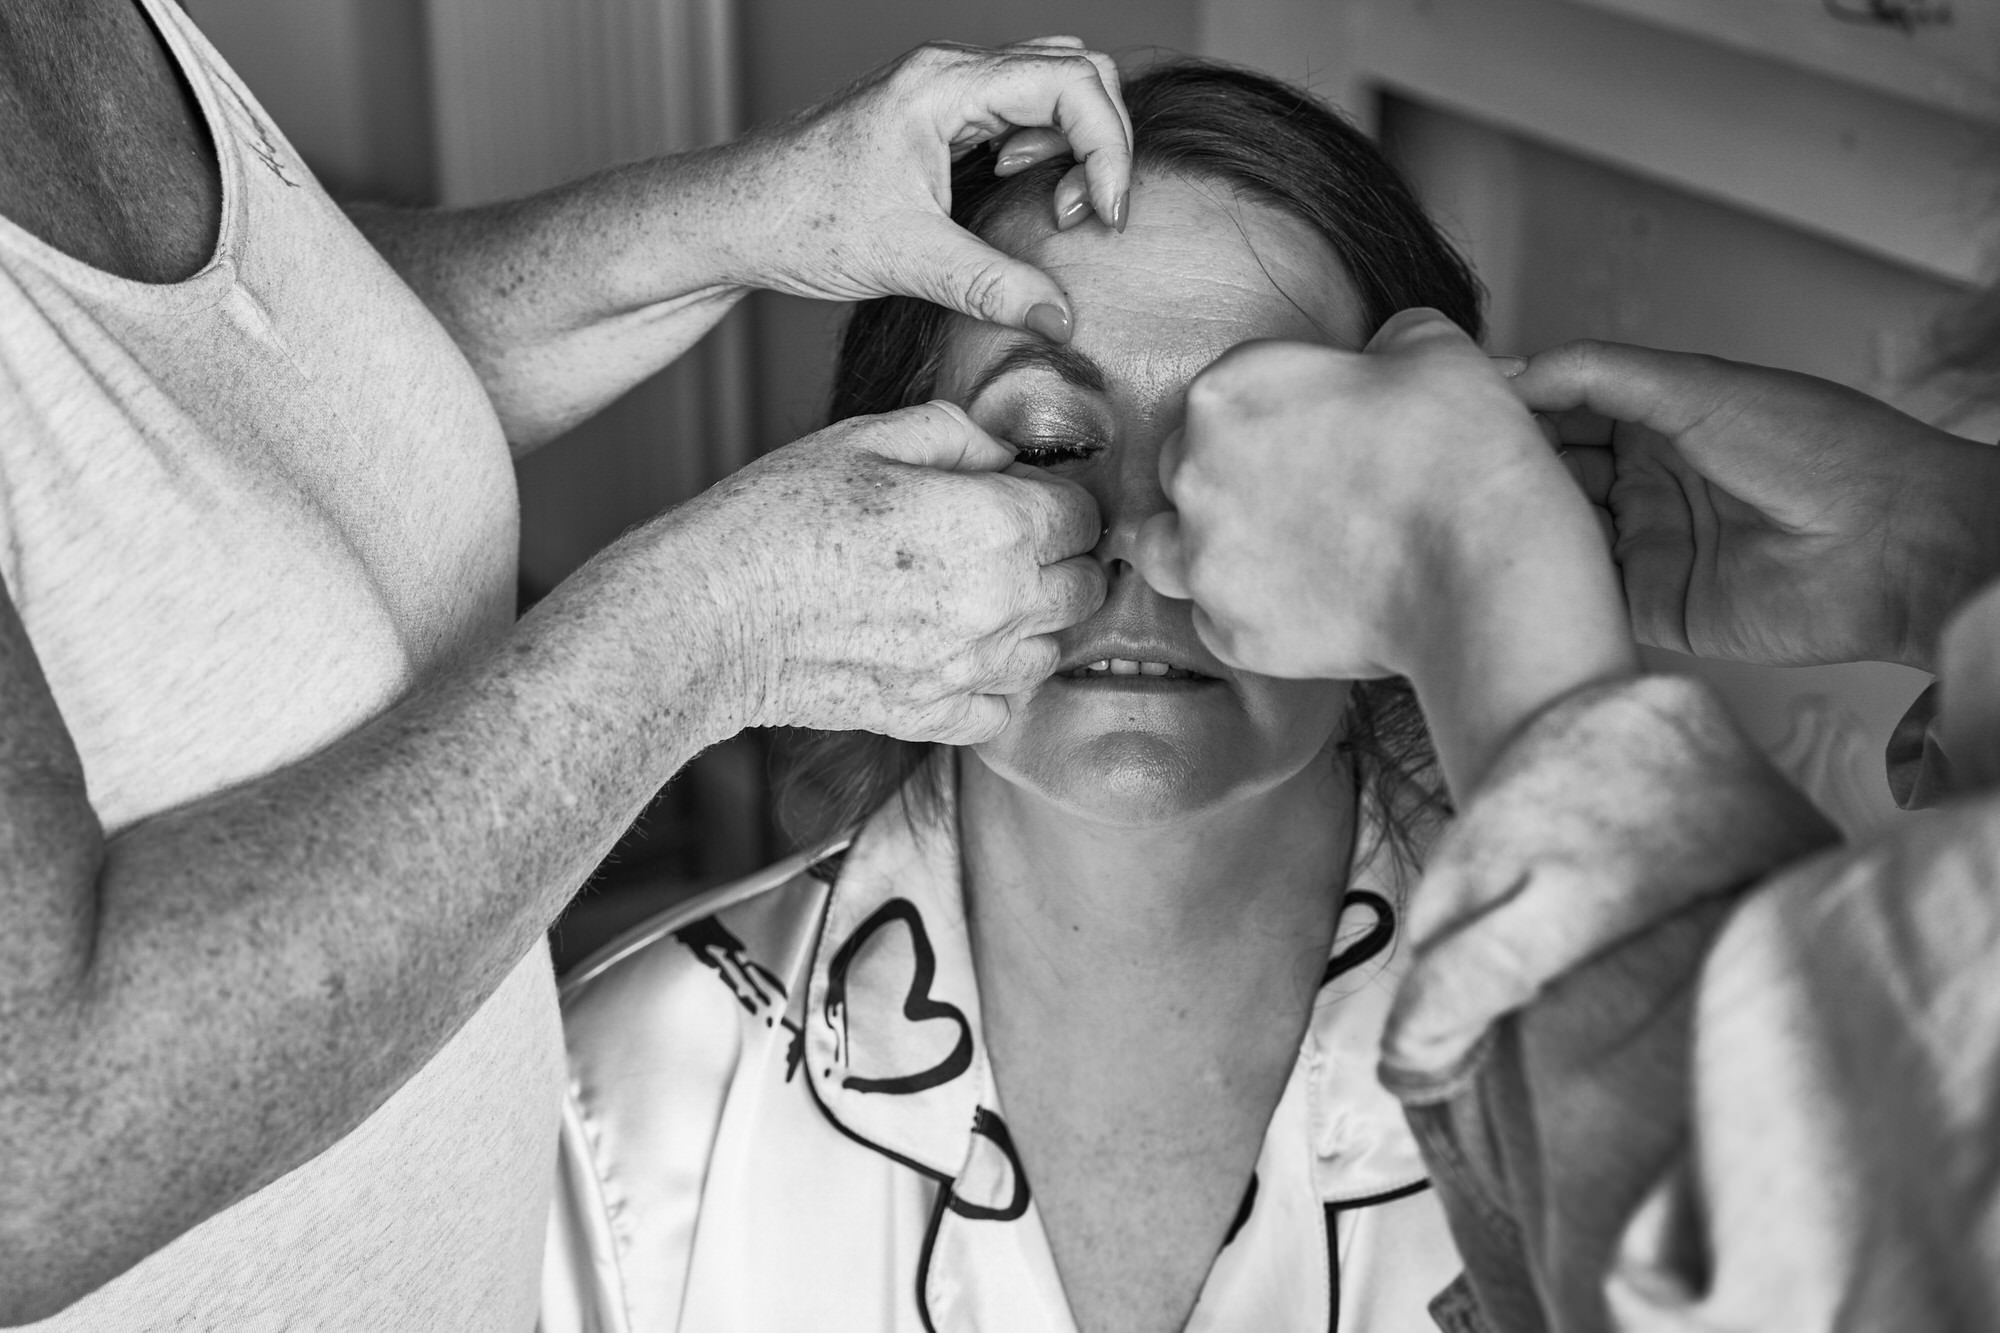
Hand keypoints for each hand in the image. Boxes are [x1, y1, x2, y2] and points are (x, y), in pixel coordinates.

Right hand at [676, 402, 1104, 742]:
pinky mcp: (933, 716)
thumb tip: (1005, 451)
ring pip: (1051, 650)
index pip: (1084, 516)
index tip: (1029, 496)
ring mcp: (969, 668)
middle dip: (1061, 560)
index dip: (1060, 499)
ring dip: (1031, 623)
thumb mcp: (869, 437)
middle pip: (1084, 587)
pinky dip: (991, 682)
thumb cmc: (780, 516)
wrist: (713, 613)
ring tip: (979, 597)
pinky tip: (954, 651)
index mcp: (996, 524)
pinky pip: (1001, 706)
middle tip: (1012, 544)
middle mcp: (1000, 602)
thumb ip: (958, 433)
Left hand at [718, 37, 1131, 338]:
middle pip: (1074, 67)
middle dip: (1100, 140)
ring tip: (1054, 206)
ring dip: (1071, 142)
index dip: (1108, 148)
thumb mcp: (907, 261)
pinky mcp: (933, 115)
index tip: (1105, 215)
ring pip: (1048, 84)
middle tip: (1084, 214)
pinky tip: (1015, 190)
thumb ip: (993, 287)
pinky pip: (1015, 108)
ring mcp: (940, 89)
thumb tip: (1060, 318)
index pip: (1070, 82)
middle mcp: (945, 73)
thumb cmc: (797, 220)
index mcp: (942, 86)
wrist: (732, 218)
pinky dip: (1039, 146)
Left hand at [1133, 310, 1634, 794]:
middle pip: (1187, 469)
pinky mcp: (1230, 632)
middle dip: (1232, 478)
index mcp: (1227, 392)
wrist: (1479, 566)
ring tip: (1267, 555)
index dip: (1274, 412)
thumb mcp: (1433, 349)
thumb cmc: (1458, 450)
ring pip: (1168, 549)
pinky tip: (1301, 606)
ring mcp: (1205, 560)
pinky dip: (1250, 613)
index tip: (1319, 434)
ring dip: (1208, 546)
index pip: (1227, 395)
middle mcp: (1194, 474)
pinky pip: (1215, 619)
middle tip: (1302, 496)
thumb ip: (1386, 340)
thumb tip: (1382, 354)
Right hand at [1511, 340, 1999, 672]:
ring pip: (1558, 531)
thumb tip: (1512, 367)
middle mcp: (1651, 480)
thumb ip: (1598, 374)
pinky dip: (1549, 578)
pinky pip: (1585, 592)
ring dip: (1522, 521)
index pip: (1564, 407)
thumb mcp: (1698, 387)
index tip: (1463, 403)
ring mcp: (1650, 543)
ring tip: (1474, 509)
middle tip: (1458, 462)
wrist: (1893, 544)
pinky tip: (1515, 561)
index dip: (1516, 404)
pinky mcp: (1655, 605)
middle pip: (1551, 471)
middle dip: (1506, 465)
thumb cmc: (1824, 451)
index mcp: (1663, 418)